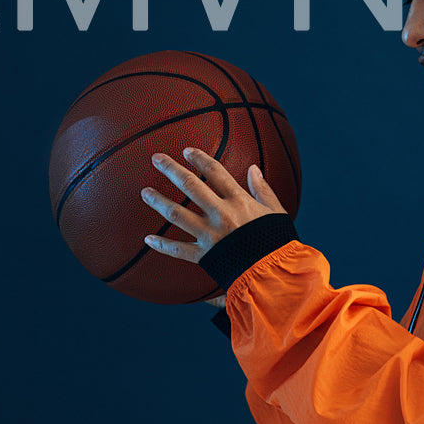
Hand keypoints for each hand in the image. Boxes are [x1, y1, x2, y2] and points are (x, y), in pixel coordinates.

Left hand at [140, 147, 287, 264]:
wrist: (274, 272)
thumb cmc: (277, 241)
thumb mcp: (276, 211)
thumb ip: (263, 189)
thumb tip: (253, 168)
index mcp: (239, 201)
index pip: (215, 173)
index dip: (200, 159)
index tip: (186, 151)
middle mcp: (221, 214)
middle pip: (191, 186)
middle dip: (172, 170)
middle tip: (156, 158)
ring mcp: (210, 235)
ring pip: (177, 214)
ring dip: (159, 201)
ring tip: (145, 192)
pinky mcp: (204, 256)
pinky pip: (178, 250)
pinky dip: (162, 245)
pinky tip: (148, 239)